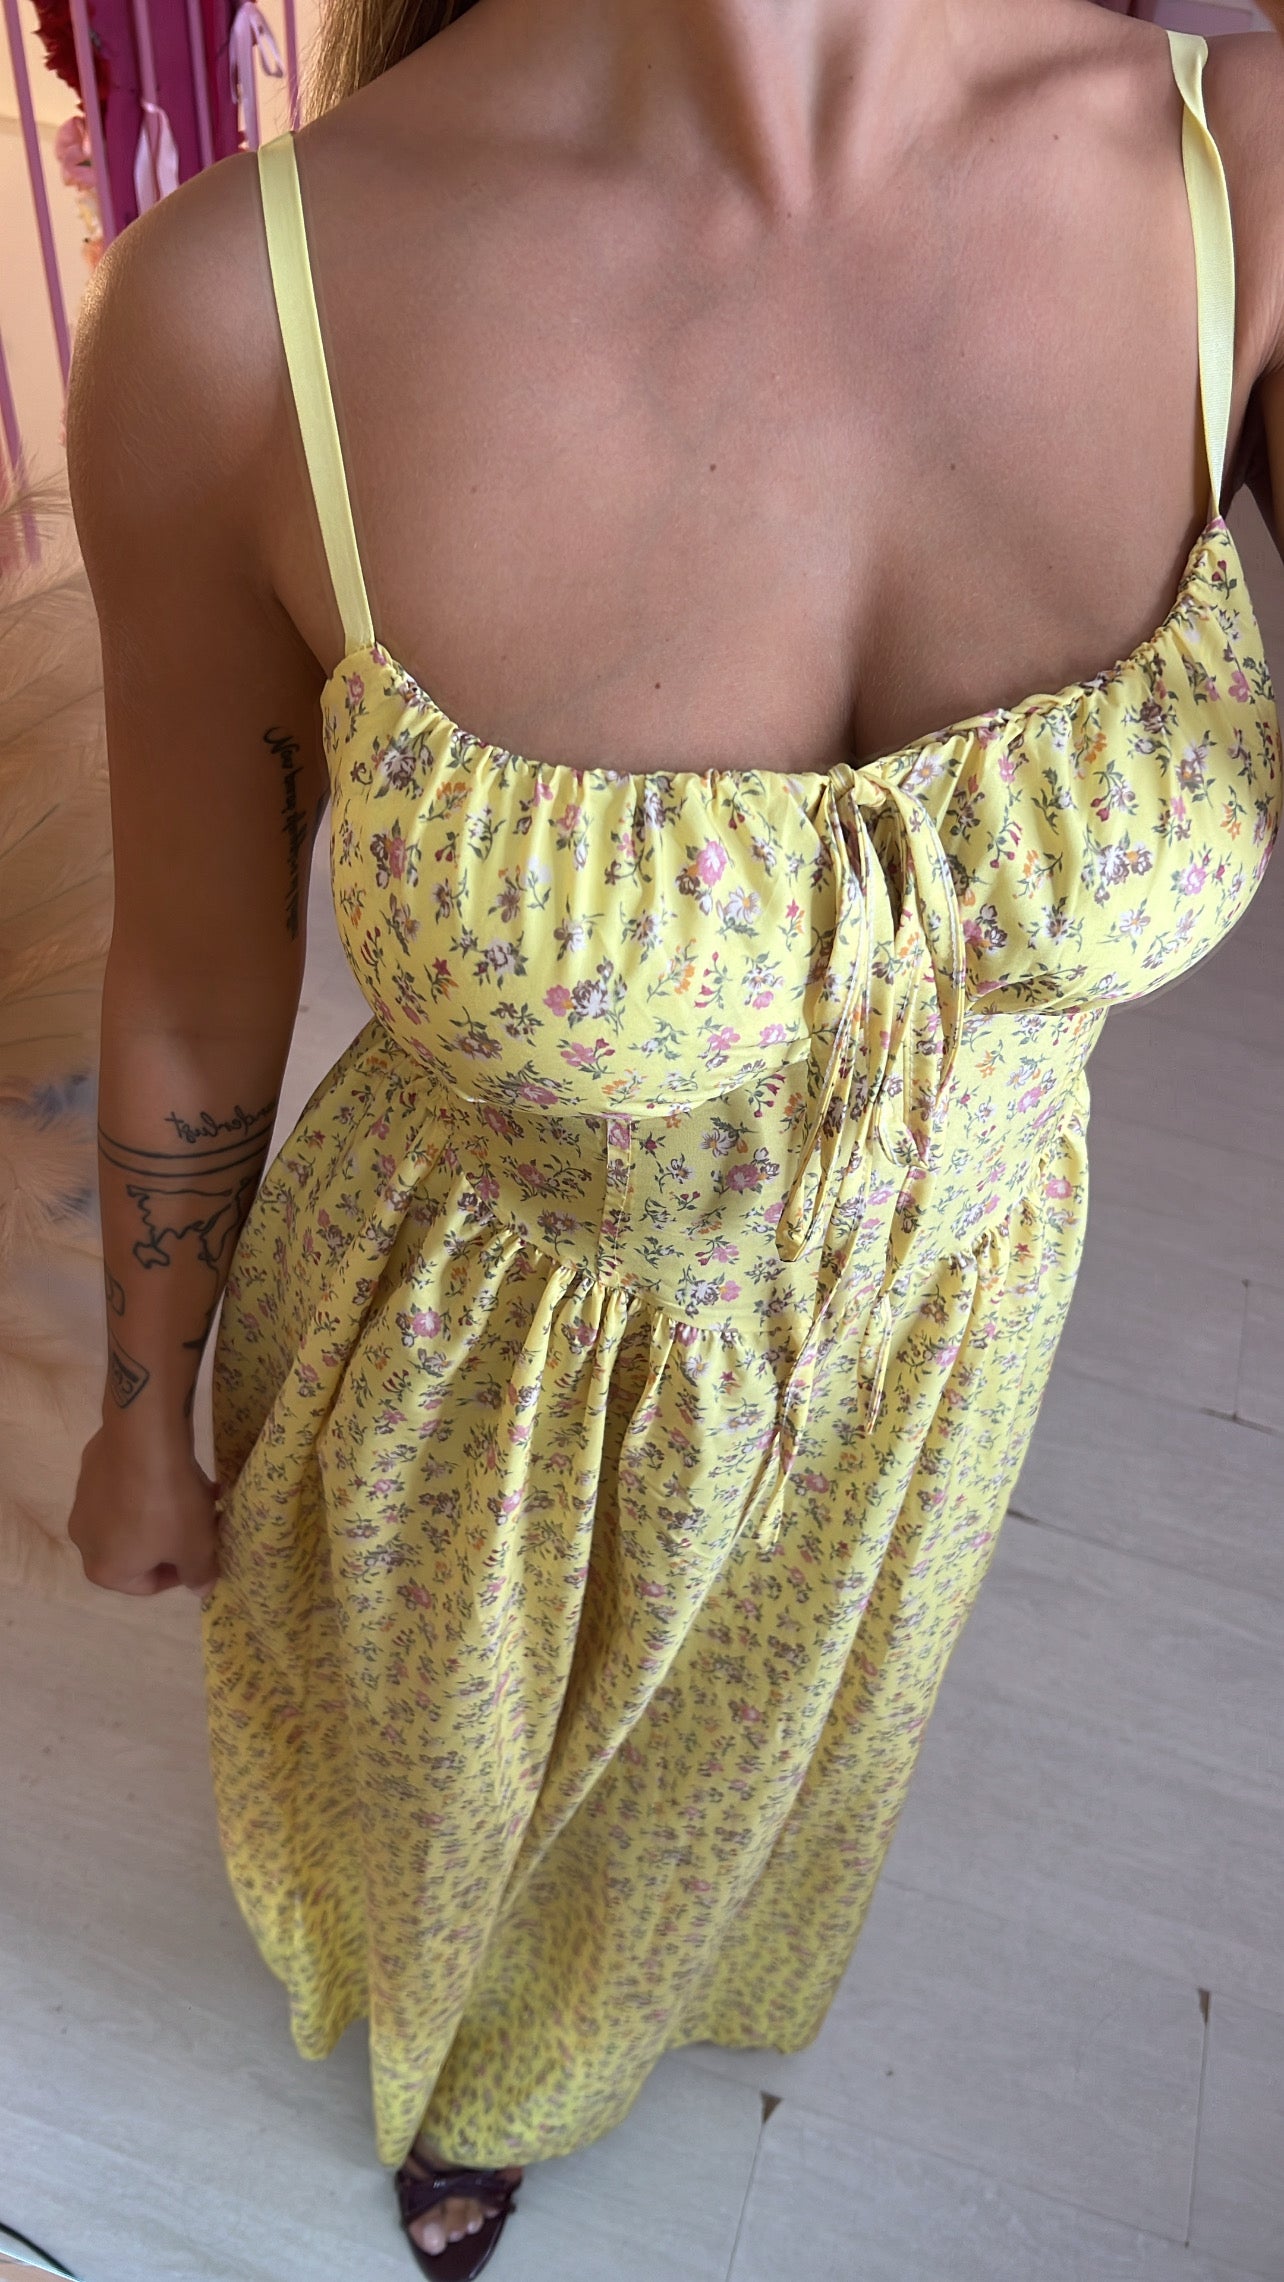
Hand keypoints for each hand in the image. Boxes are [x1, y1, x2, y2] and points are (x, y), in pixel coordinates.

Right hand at [68, 1423, 221, 1599]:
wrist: (144, 1437)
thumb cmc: (169, 1505)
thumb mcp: (197, 1547)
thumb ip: (199, 1574)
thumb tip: (200, 1589)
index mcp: (104, 1569)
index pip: (149, 1584)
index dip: (184, 1571)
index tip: (206, 1551)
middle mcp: (84, 1539)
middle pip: (139, 1548)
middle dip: (177, 1536)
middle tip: (207, 1520)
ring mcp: (83, 1500)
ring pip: (134, 1514)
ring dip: (167, 1509)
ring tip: (201, 1491)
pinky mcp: (90, 1467)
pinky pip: (127, 1485)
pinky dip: (150, 1483)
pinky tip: (177, 1468)